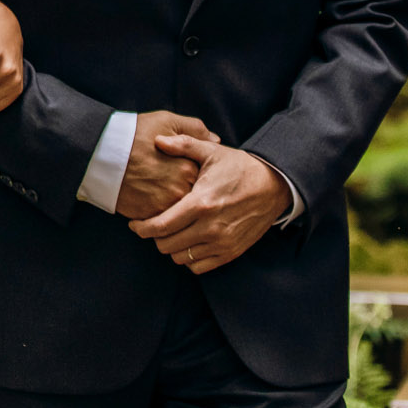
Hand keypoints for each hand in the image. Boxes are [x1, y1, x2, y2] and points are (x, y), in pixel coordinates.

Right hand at [114, 111, 219, 220]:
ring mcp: (165, 205)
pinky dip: (159, 214)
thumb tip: (216, 140)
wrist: (100, 152)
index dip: (196, 172)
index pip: (206, 177)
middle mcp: (181, 189)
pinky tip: (150, 200)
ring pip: (179, 211)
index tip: (184, 168)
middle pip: (194, 196)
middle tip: (170, 181)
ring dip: (175, 205)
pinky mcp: (148, 216)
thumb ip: (195, 129)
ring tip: (160, 192)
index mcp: (189, 166)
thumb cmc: (134, 133)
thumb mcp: (166, 121)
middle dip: (186, 191)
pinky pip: (161, 221)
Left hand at [127, 135, 289, 274]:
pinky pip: (199, 267)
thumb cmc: (238, 166)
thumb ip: (183, 144)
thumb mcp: (211, 151)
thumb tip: (158, 140)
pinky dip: (189, 258)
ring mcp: (222, 243)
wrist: (274, 185)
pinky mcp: (232, 252)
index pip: (161, 226)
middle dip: (154, 236)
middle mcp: (211, 227)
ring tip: (171, 232)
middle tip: (152, 225)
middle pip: (167, 245)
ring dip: (171, 247)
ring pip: (181, 258)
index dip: (141, 228)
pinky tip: (188, 242)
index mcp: (201, 203)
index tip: (134, 224)